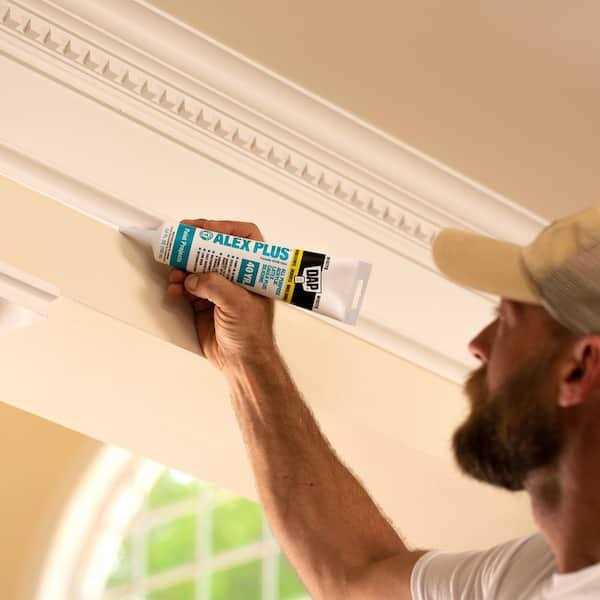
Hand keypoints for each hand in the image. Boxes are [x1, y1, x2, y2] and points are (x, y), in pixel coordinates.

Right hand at [166, 219, 276, 370]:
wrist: (242, 364)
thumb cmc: (253, 336)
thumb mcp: (237, 305)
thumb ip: (216, 286)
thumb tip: (195, 276)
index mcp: (255, 271)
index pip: (244, 237)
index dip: (225, 228)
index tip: (205, 229)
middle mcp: (238, 276)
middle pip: (215, 249)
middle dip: (196, 246)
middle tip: (180, 242)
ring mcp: (220, 288)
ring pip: (197, 267)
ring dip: (183, 267)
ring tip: (176, 273)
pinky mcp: (204, 302)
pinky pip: (187, 286)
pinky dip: (178, 286)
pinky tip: (175, 289)